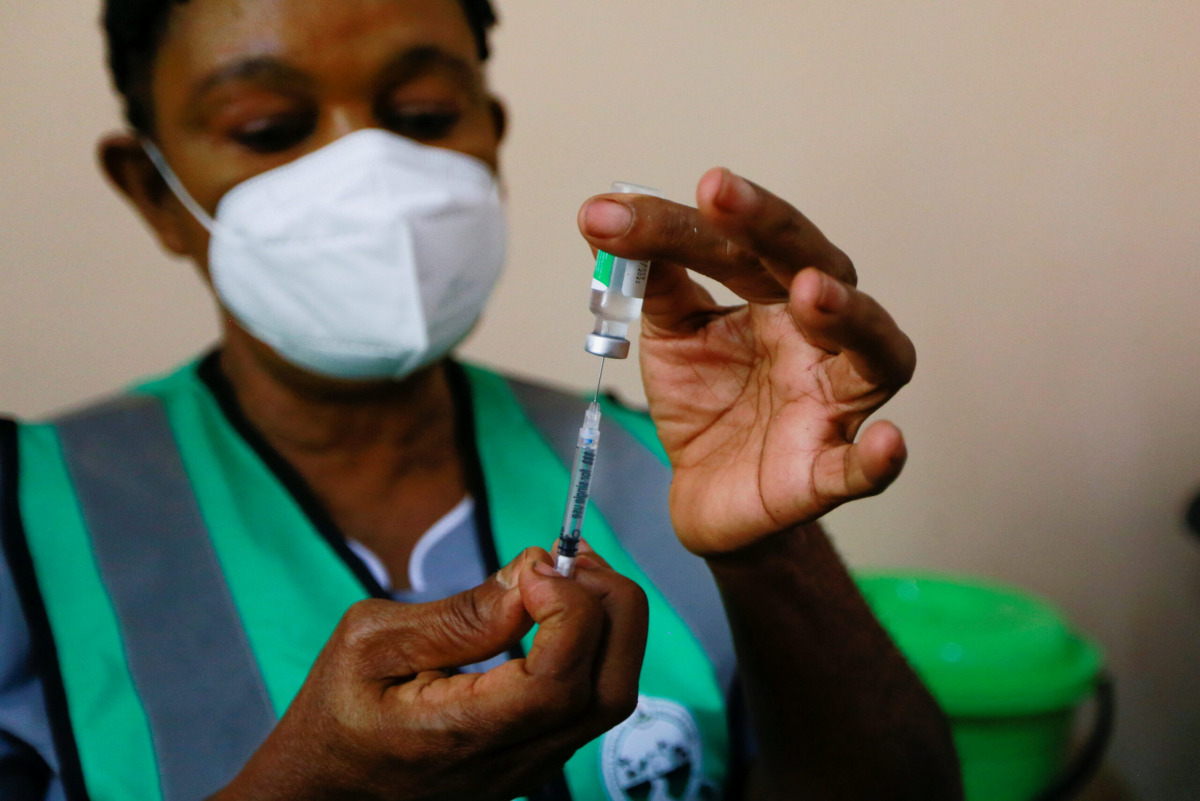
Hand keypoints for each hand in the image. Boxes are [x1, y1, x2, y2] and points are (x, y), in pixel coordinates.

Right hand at [211, 547, 647, 800]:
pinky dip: (596, 641)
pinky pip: (593, 697)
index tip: (535, 567)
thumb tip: (533, 575)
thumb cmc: (336, 714)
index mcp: (463, 735)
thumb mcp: (368, 643)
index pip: (561, 682)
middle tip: (570, 556)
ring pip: (613, 694)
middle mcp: (513, 759)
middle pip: (610, 689)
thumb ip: (458, 616)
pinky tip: (562, 604)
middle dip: (609, 606)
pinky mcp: (539, 752)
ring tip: (569, 570)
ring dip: (609, 621)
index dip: (569, 610)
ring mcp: (533, 763)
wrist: (326, 787)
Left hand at [578, 169, 915, 554]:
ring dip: (849, 317)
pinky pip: (863, 467)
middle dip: (772, 230)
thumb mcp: (672, 333)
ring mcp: (832, 404)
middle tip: (719, 191)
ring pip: (876, 353)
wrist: (708, 494)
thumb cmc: (708, 400)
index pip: (740, 245)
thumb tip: (605, 214)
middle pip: (820, 269)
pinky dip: (879, 458)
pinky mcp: (826, 472)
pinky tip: (887, 441)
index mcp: (776, 297)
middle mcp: (818, 338)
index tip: (612, 214)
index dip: (682, 224)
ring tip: (811, 290)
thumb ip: (653, 278)